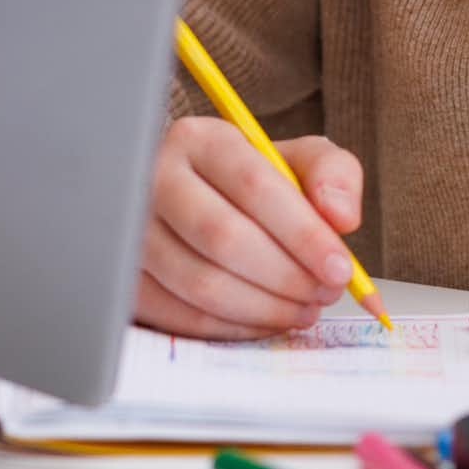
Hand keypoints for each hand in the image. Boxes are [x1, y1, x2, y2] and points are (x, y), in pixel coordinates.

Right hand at [135, 118, 363, 339]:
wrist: (196, 200)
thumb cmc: (252, 184)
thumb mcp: (298, 160)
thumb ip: (333, 174)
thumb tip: (341, 217)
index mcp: (200, 140)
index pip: (253, 185)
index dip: (303, 233)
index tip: (339, 268)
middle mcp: (154, 178)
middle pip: (223, 237)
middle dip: (286, 276)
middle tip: (323, 294)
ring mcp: (132, 231)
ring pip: (201, 284)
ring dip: (264, 307)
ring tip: (302, 308)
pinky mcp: (126, 277)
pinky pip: (181, 316)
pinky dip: (233, 327)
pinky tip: (265, 320)